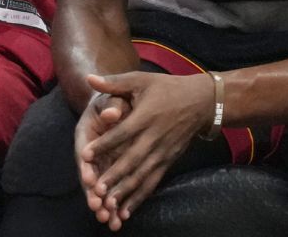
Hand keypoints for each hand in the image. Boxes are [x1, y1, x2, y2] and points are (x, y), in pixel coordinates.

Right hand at [75, 92, 131, 228]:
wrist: (116, 103)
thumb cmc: (113, 98)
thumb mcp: (111, 98)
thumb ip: (111, 105)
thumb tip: (112, 113)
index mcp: (85, 134)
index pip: (84, 152)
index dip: (86, 167)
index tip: (89, 181)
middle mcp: (89, 152)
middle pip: (89, 176)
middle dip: (93, 193)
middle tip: (99, 209)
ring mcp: (100, 162)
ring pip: (100, 186)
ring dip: (105, 204)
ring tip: (111, 221)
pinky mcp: (110, 169)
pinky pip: (112, 187)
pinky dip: (116, 202)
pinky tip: (122, 218)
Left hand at [80, 72, 214, 229]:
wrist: (201, 102)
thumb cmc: (167, 88)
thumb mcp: (141, 80)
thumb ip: (114, 82)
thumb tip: (89, 77)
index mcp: (146, 116)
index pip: (122, 133)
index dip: (104, 144)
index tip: (85, 155)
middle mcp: (155, 136)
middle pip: (132, 159)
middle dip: (114, 175)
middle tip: (96, 189)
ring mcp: (163, 151)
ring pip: (142, 174)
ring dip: (126, 190)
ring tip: (109, 203)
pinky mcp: (168, 161)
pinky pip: (153, 181)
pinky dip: (140, 196)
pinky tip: (127, 210)